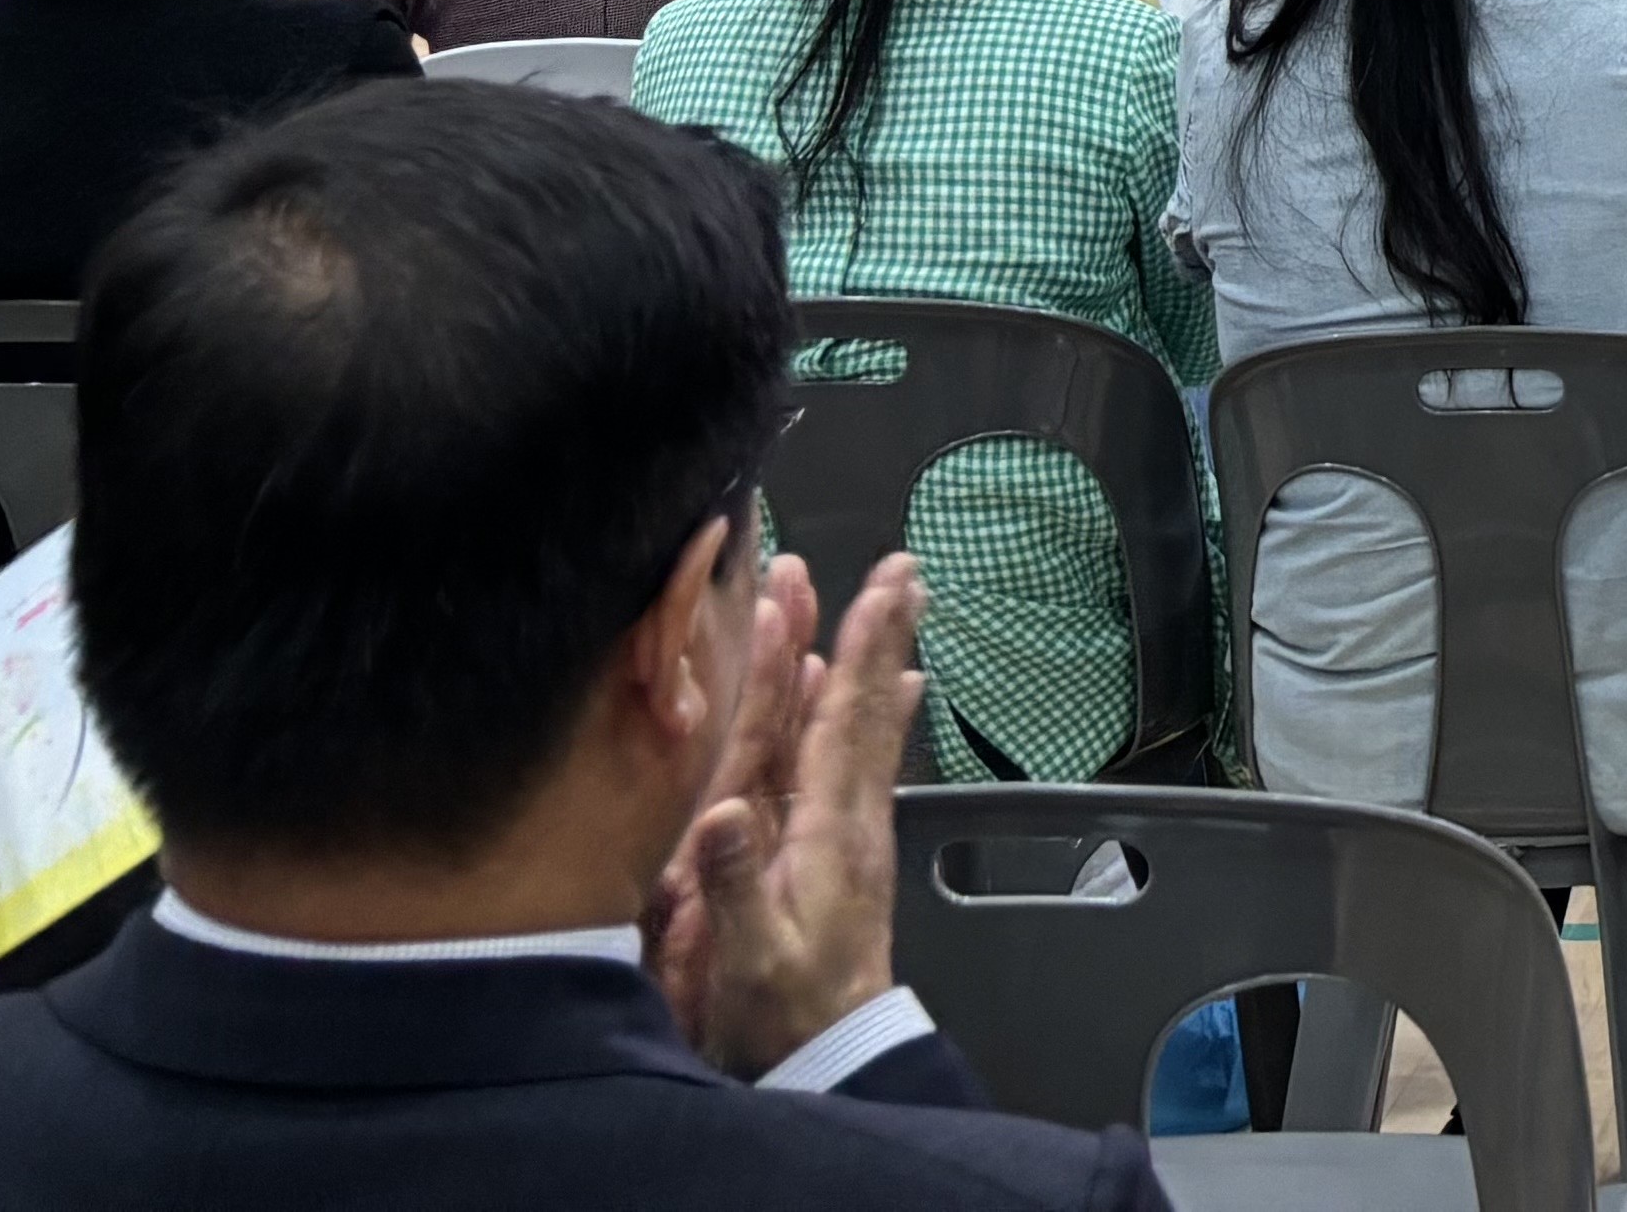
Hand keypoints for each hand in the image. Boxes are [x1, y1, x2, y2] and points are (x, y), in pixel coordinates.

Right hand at [646, 550, 923, 1076]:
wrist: (829, 1057)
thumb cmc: (784, 1012)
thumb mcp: (749, 956)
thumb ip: (736, 884)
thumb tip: (724, 810)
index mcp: (829, 832)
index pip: (846, 721)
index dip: (862, 651)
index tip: (885, 587)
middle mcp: (849, 818)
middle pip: (864, 708)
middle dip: (878, 635)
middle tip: (902, 568)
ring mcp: (851, 832)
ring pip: (865, 728)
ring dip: (875, 664)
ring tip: (891, 612)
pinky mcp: (845, 851)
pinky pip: (861, 762)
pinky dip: (872, 717)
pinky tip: (887, 700)